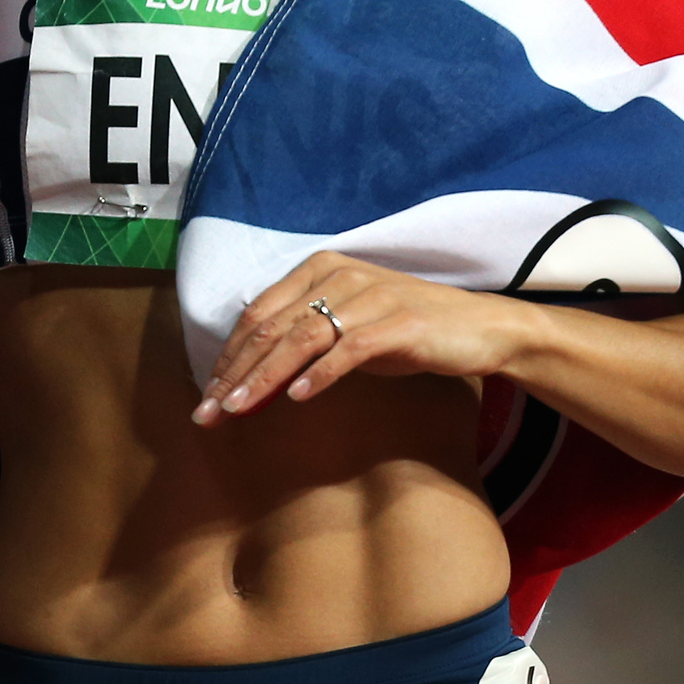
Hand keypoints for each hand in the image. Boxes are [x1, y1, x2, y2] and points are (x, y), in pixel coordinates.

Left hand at [191, 251, 528, 425]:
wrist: (477, 328)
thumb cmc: (404, 331)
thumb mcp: (345, 331)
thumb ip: (301, 343)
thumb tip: (249, 377)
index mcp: (318, 269)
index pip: (258, 314)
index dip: (228, 357)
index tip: (207, 397)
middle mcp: (339, 275)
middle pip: (271, 327)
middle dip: (235, 373)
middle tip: (209, 414)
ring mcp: (369, 297)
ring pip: (302, 338)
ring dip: (265, 377)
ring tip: (239, 408)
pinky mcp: (397, 323)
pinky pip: (349, 349)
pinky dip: (320, 374)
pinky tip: (298, 398)